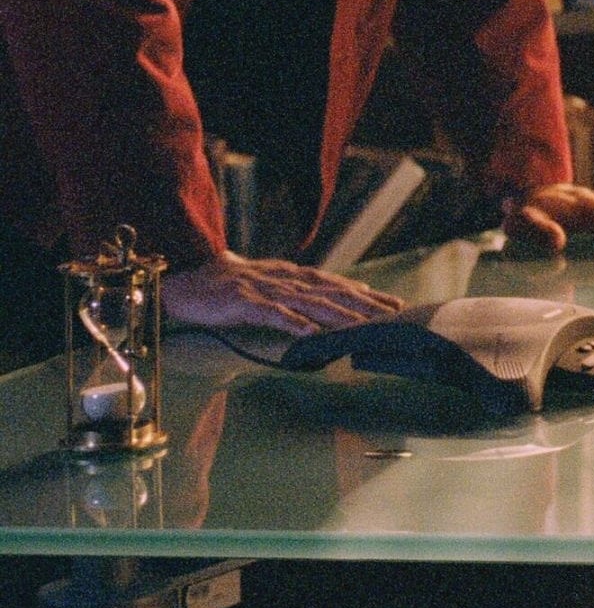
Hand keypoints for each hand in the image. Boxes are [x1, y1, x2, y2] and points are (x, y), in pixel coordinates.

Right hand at [165, 253, 401, 334]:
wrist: (185, 282)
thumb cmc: (231, 287)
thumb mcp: (274, 283)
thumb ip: (306, 289)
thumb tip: (346, 292)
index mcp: (292, 276)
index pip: (337, 284)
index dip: (366, 294)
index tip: (394, 304)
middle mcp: (283, 279)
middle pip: (330, 292)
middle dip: (363, 304)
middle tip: (391, 315)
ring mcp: (263, 290)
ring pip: (307, 302)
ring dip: (337, 314)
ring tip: (362, 324)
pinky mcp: (242, 303)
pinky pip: (271, 313)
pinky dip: (291, 322)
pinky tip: (310, 332)